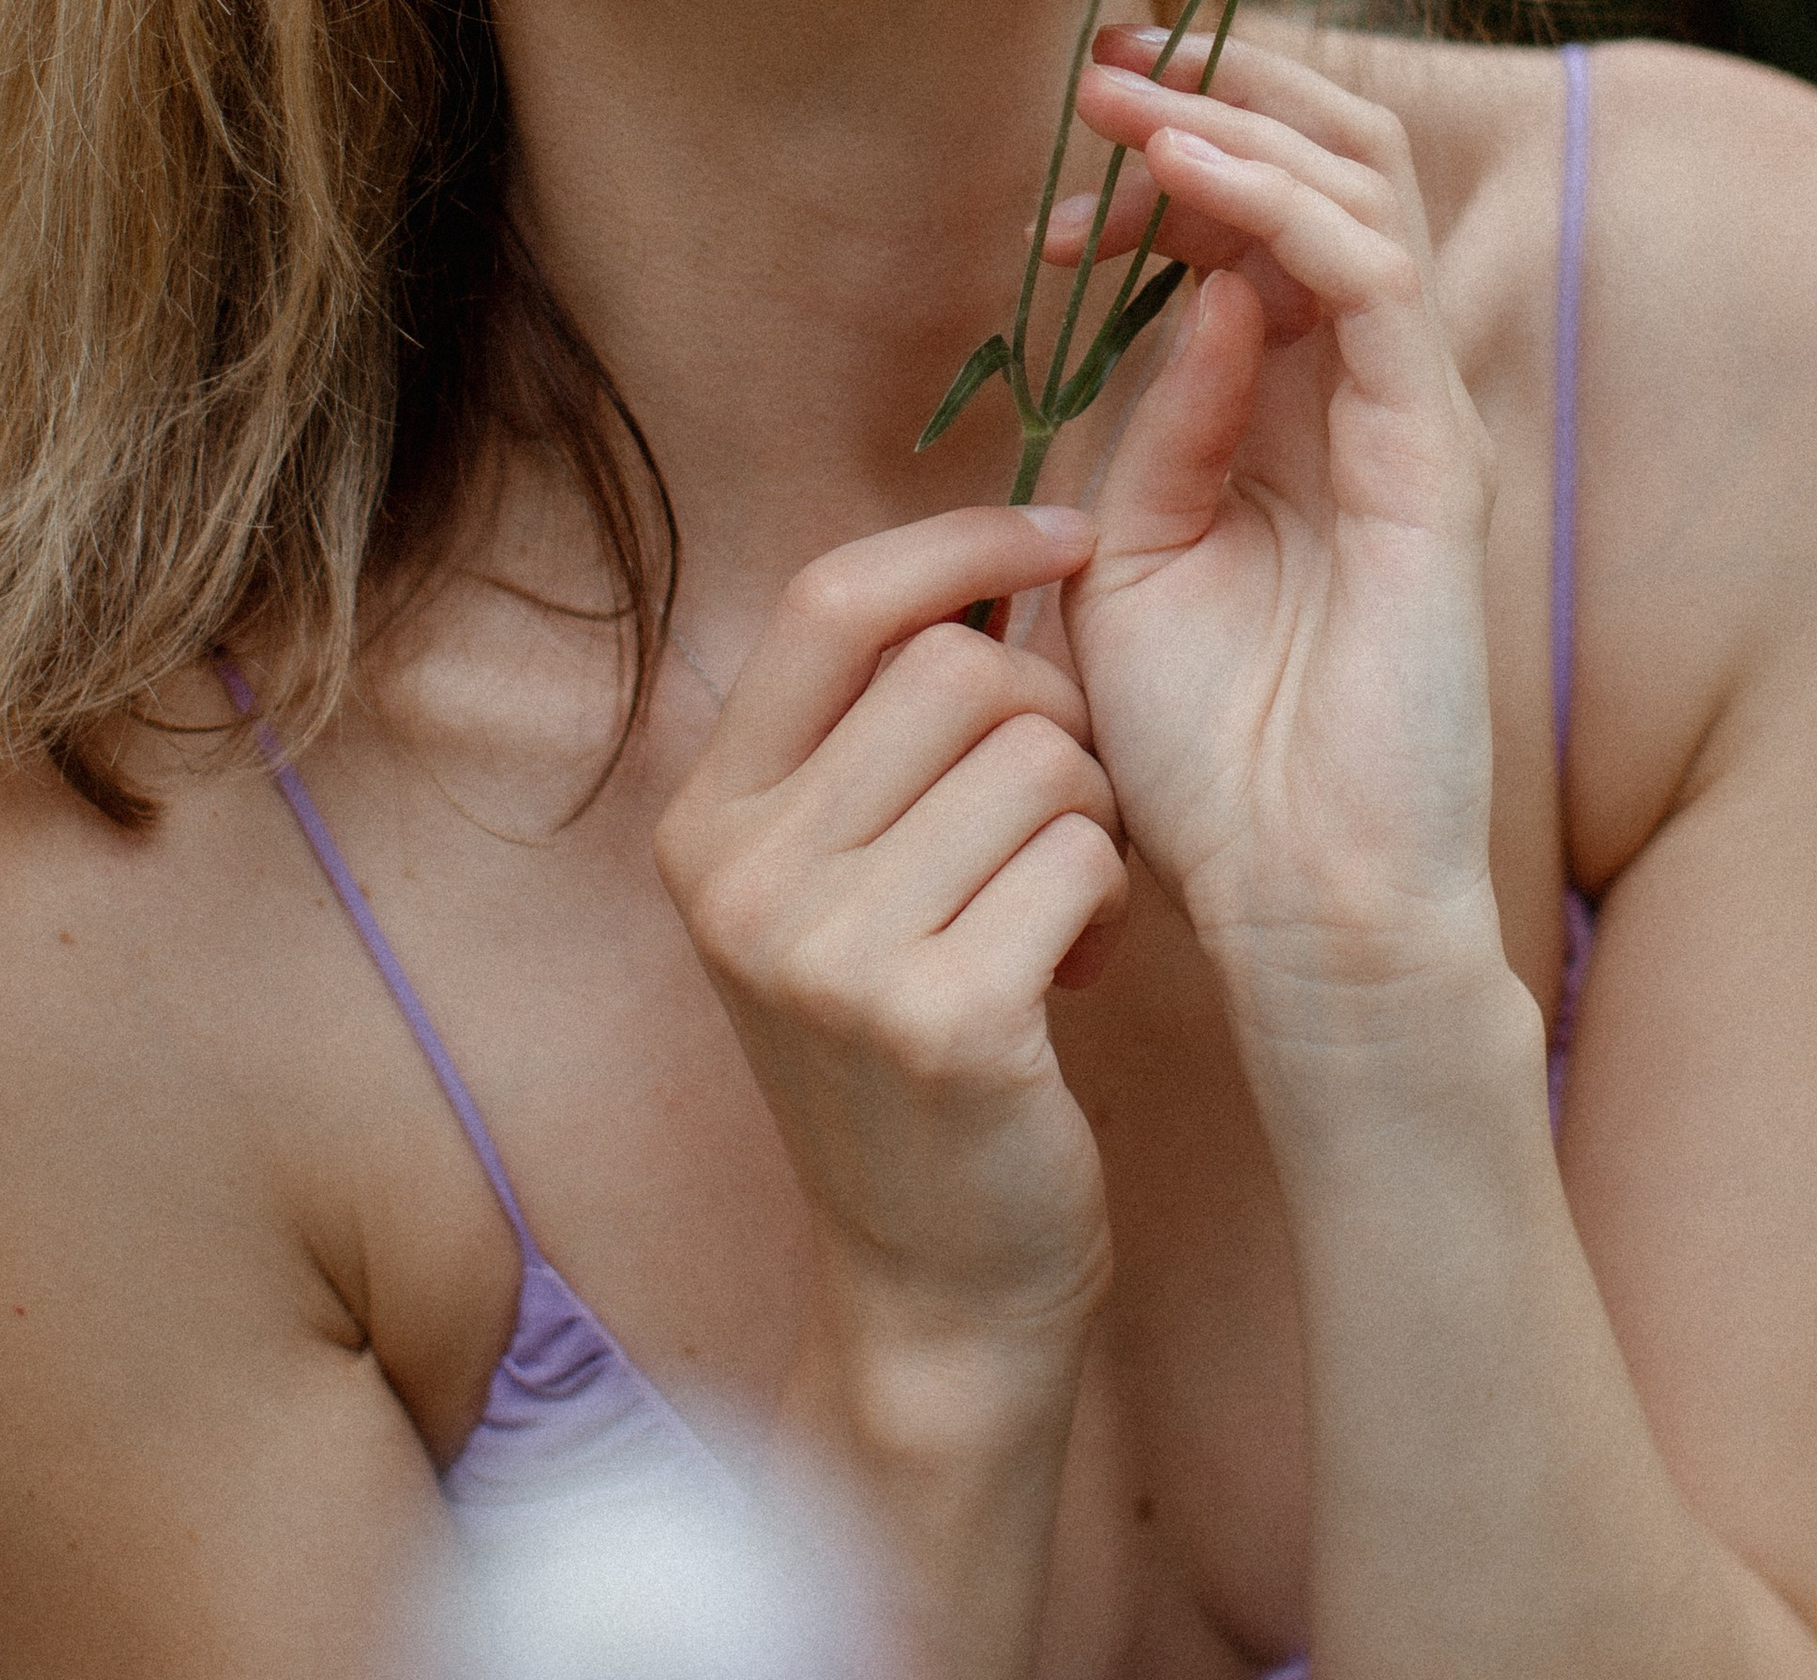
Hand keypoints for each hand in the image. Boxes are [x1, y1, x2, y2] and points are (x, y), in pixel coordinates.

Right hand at [653, 508, 1123, 1373]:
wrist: (933, 1280)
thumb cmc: (911, 1044)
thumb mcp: (840, 881)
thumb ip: (877, 730)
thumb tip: (998, 545)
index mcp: (707, 820)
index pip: (833, 599)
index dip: (963, 537)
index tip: (1064, 535)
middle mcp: (742, 880)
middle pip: (962, 667)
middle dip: (1053, 719)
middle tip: (1053, 820)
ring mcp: (829, 954)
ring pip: (1040, 754)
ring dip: (1089, 817)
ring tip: (1054, 906)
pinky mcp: (938, 1019)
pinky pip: (1084, 853)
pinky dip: (1108, 901)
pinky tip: (1075, 973)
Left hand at [1048, 32, 1504, 1034]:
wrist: (1296, 906)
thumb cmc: (1210, 760)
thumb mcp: (1135, 558)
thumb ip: (1155, 424)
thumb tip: (1183, 292)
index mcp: (1298, 409)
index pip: (1268, 216)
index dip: (1175, 155)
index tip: (1065, 156)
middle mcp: (1368, 389)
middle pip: (1331, 168)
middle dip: (1218, 97)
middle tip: (1102, 76)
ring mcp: (1410, 412)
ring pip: (1366, 191)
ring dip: (1243, 125)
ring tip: (1134, 107)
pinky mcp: (1432, 455)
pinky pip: (1377, 282)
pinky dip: (1285, 211)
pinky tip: (1193, 195)